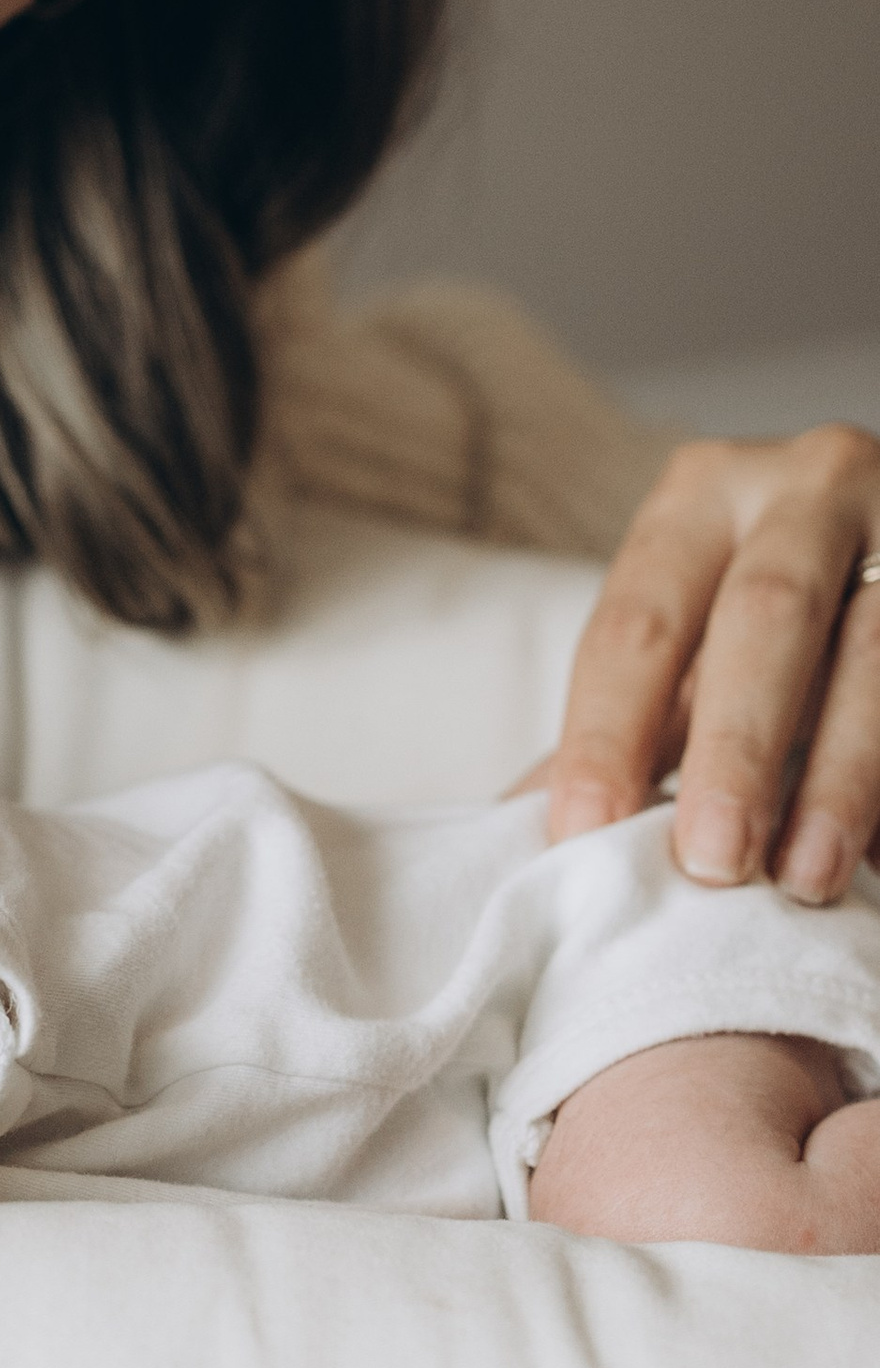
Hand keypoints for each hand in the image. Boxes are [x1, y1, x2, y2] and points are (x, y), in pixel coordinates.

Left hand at [548, 427, 879, 900]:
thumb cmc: (773, 614)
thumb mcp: (696, 634)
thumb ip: (630, 720)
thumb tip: (522, 823)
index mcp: (704, 496)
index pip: (638, 620)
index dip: (606, 731)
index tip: (584, 833)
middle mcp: (808, 488)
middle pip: (764, 617)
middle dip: (734, 747)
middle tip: (712, 861)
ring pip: (873, 657)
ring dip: (839, 779)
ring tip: (805, 878)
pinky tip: (875, 857)